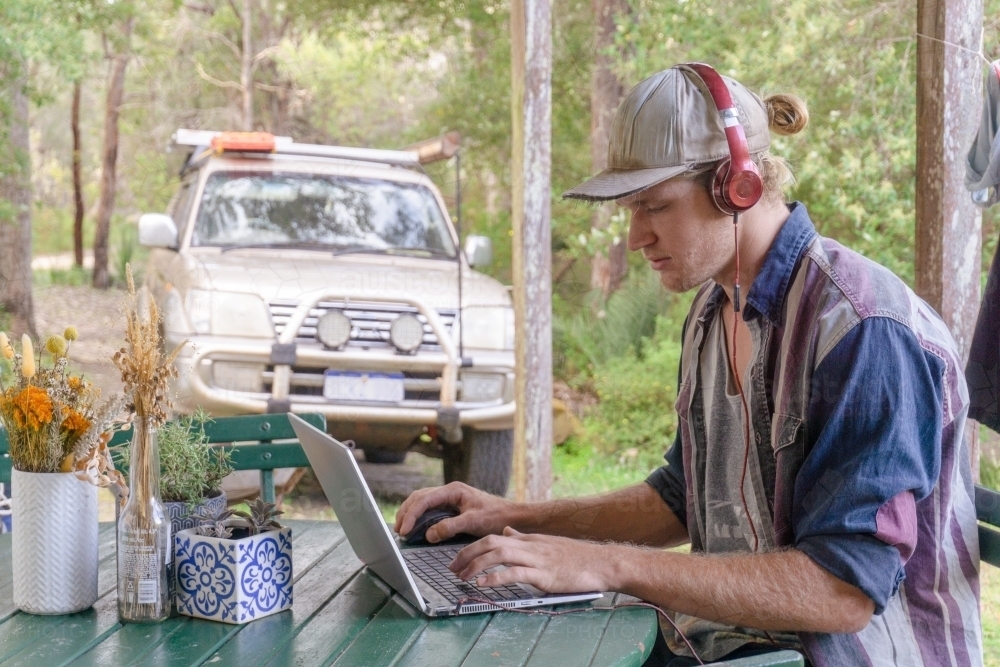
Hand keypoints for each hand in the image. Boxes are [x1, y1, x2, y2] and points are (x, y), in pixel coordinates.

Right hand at [394, 482, 515, 543]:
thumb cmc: (495, 516)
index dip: (411, 514)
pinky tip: (415, 527)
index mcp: (453, 490)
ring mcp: (450, 498)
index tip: (404, 530)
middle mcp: (449, 491)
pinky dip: (419, 517)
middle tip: (398, 530)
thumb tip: (428, 534)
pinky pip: (430, 509)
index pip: (424, 499)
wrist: (510, 516)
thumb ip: (450, 527)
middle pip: (419, 498)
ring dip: (411, 514)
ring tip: (402, 529)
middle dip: (406, 513)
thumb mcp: (473, 522)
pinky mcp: (451, 507)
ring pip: (422, 502)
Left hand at [448, 527, 617, 593]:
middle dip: (467, 554)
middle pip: (490, 542)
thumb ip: (524, 539)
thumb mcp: (546, 544)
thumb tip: (506, 531)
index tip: (457, 560)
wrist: (602, 562)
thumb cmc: (576, 557)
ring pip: (499, 554)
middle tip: (452, 569)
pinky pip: (515, 573)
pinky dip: (496, 578)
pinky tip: (482, 585)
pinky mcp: (544, 574)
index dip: (472, 548)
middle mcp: (530, 545)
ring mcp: (537, 558)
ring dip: (477, 565)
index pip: (493, 537)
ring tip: (462, 577)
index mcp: (528, 539)